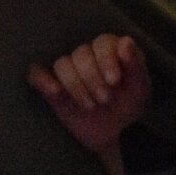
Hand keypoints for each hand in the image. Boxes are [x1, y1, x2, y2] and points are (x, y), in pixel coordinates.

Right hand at [28, 34, 149, 155]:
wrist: (111, 133)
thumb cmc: (127, 105)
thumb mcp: (139, 89)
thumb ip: (136, 65)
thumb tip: (126, 41)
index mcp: (108, 49)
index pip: (102, 42)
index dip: (106, 60)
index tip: (114, 81)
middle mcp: (86, 54)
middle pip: (81, 54)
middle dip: (93, 78)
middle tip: (104, 99)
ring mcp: (66, 69)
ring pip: (62, 64)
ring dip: (76, 85)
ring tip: (90, 105)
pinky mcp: (49, 84)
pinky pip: (36, 73)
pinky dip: (43, 80)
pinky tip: (56, 92)